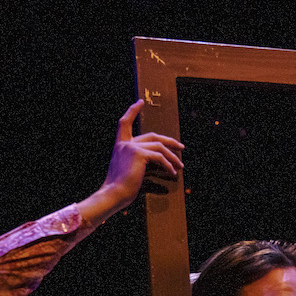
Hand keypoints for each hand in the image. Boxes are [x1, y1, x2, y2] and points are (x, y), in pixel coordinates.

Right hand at [92, 100, 184, 216]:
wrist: (114, 194)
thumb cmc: (122, 188)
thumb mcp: (131, 170)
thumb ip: (141, 161)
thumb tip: (161, 161)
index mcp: (120, 145)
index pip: (124, 123)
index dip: (132, 111)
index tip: (140, 102)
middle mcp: (125, 143)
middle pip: (152, 136)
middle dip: (169, 141)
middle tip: (181, 147)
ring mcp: (131, 147)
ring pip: (159, 147)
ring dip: (172, 157)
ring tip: (180, 165)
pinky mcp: (139, 154)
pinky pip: (160, 157)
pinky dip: (169, 165)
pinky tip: (173, 173)